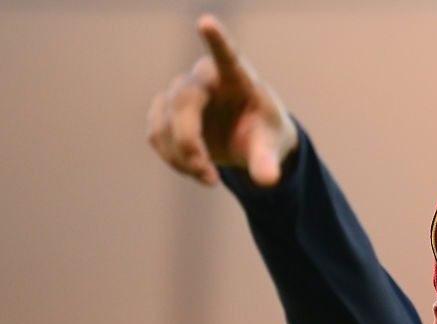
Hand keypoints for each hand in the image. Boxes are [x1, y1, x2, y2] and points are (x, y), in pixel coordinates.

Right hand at [146, 14, 297, 186]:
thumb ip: (268, 161)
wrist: (249, 140)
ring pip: (163, 124)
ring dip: (182, 158)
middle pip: (182, 102)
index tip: (207, 22)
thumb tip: (267, 181)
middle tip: (210, 177)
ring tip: (210, 179)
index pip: (227, 55)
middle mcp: (204, 78)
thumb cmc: (264, 133)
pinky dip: (173, 160)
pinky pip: (156, 135)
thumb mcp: (272, 147)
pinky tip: (195, 170)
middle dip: (189, 143)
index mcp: (238, 78)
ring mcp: (181, 92)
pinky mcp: (165, 112)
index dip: (217, 41)